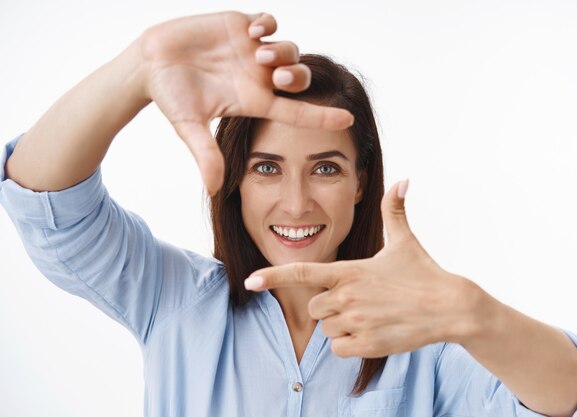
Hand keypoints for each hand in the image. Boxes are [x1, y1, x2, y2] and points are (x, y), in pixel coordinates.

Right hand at [139, 12, 353, 193]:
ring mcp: (252, 51)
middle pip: (298, 77)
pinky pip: (268, 22)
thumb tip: (214, 190)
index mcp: (254, 101)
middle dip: (297, 76)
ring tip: (258, 53)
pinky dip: (268, 24)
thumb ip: (205, 154)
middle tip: (278, 76)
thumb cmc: (170, 96)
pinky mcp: (240, 26)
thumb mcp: (189, 126)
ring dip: (281, 51)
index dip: (322, 115)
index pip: (296, 111)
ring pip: (288, 49)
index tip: (348, 119)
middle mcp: (259, 77)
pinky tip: (254, 29)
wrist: (151, 62)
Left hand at [244, 180, 483, 357]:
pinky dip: (348, 344)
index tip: (250, 281)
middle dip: (328, 305)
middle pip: (314, 307)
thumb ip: (394, 210)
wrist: (450, 307)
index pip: (303, 273)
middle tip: (356, 299)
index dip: (273, 276)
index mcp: (350, 271)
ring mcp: (358, 322)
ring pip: (327, 330)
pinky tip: (370, 331)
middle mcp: (349, 297)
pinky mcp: (369, 344)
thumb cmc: (424, 273)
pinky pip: (339, 348)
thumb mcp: (404, 240)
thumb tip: (403, 180)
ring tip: (369, 314)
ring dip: (340, 325)